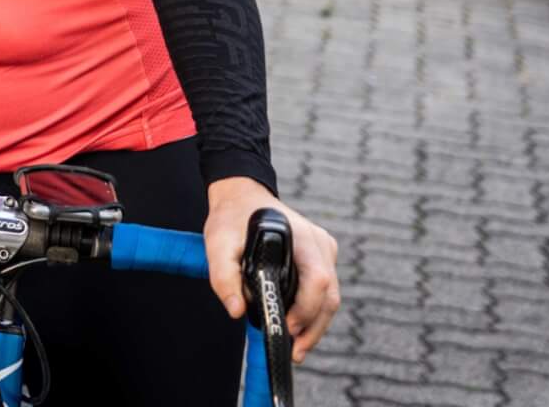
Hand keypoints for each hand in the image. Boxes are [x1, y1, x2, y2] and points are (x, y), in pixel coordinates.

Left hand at [203, 176, 340, 362]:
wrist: (241, 196)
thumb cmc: (231, 218)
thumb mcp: (217, 244)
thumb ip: (223, 277)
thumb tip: (237, 312)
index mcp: (300, 236)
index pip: (318, 279)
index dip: (307, 309)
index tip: (288, 329)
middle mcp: (319, 243)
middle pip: (330, 294)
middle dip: (314, 328)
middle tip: (294, 352)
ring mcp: (324, 250)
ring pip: (331, 297)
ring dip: (316, 325)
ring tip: (297, 348)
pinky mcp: (321, 258)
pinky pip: (325, 292)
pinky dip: (315, 313)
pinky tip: (300, 330)